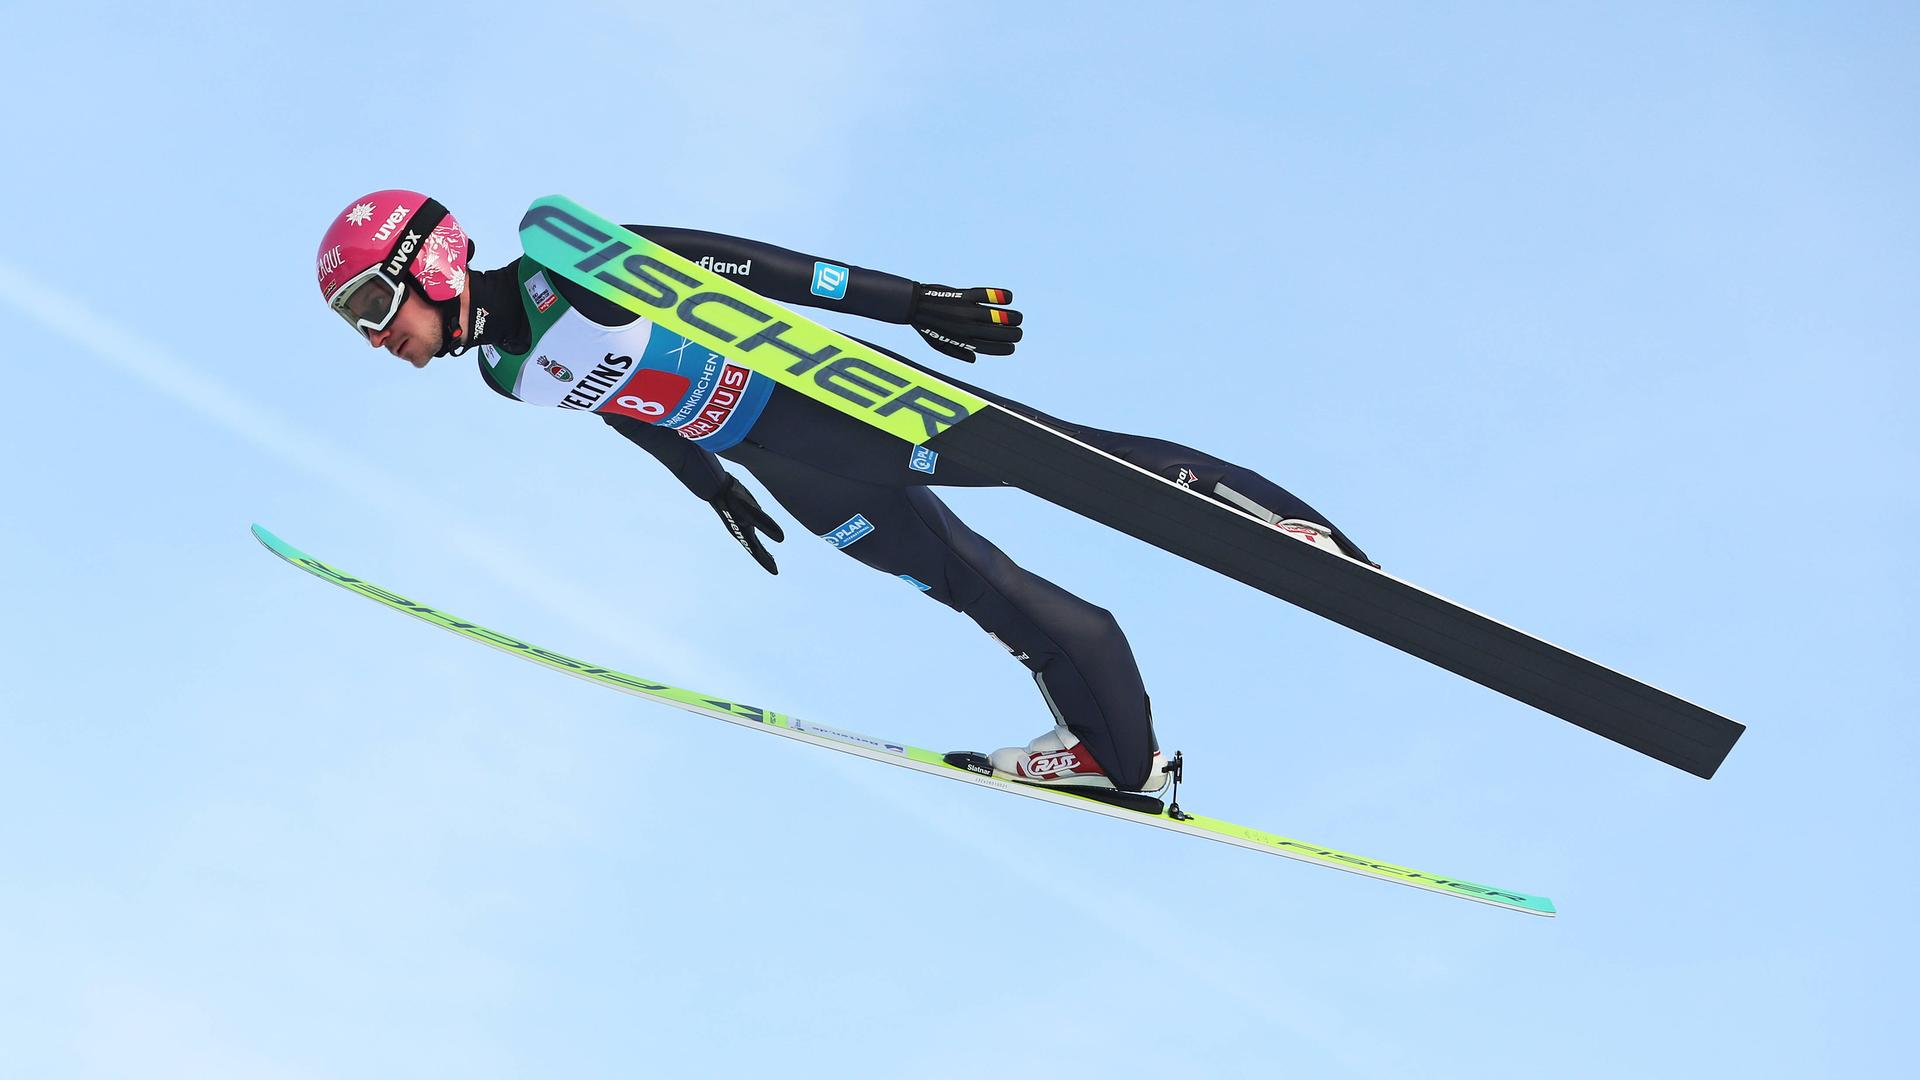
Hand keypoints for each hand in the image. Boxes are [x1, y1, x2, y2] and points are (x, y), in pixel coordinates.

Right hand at [707, 475, 784, 573]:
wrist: (717, 485)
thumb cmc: (733, 499)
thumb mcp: (752, 512)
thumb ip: (766, 525)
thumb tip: (782, 539)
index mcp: (743, 534)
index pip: (757, 552)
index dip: (767, 562)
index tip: (776, 572)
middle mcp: (741, 531)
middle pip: (755, 549)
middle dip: (765, 558)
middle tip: (774, 567)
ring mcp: (740, 523)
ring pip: (752, 540)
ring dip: (760, 548)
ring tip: (769, 555)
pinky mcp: (740, 514)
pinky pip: (750, 528)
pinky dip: (757, 534)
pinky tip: (756, 530)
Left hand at [908, 283, 1022, 361]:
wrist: (912, 305)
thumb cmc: (926, 326)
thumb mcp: (939, 345)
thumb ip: (957, 352)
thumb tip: (975, 358)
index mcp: (961, 341)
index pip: (991, 348)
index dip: (1006, 348)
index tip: (1013, 346)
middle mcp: (966, 327)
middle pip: (999, 333)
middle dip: (1014, 334)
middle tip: (1018, 331)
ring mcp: (966, 311)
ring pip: (997, 316)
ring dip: (1013, 317)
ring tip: (1018, 317)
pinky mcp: (964, 295)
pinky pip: (986, 295)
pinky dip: (1000, 295)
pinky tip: (1009, 297)